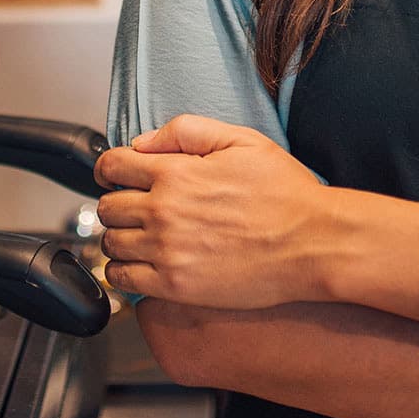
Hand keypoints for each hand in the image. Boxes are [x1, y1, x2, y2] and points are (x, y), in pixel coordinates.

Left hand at [94, 115, 329, 308]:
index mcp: (177, 173)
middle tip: (139, 204)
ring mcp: (166, 252)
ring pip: (109, 243)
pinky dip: (123, 269)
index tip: (118, 174)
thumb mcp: (242, 141)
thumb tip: (143, 142)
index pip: (112, 166)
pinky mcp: (173, 286)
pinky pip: (121, 278)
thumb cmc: (284, 191)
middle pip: (106, 206)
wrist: (312, 242)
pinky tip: (144, 261)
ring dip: (120, 235)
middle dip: (118, 200)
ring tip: (144, 233)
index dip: (110, 167)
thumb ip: (187, 131)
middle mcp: (164, 212)